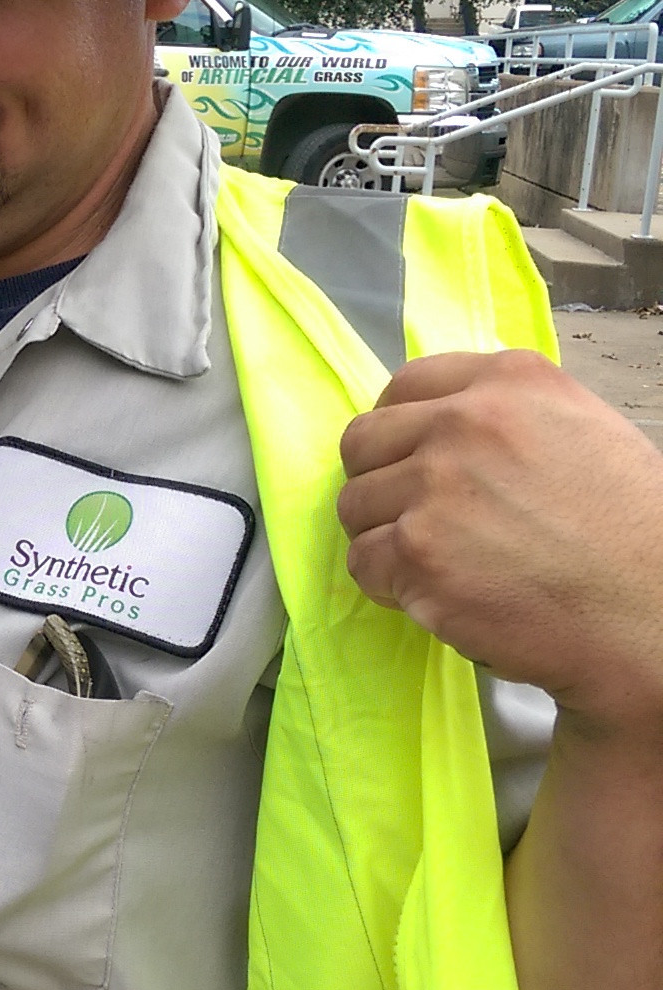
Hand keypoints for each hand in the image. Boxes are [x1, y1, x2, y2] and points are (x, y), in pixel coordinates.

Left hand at [337, 350, 662, 736]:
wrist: (650, 610)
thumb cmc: (632, 531)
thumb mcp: (583, 430)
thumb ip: (510, 417)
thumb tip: (444, 427)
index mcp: (509, 380)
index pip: (407, 385)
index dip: (400, 431)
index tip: (410, 462)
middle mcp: (464, 421)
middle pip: (364, 442)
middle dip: (380, 482)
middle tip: (414, 519)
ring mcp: (435, 486)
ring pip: (356, 505)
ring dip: (384, 537)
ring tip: (437, 564)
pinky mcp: (418, 553)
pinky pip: (363, 563)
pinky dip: (390, 586)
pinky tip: (438, 595)